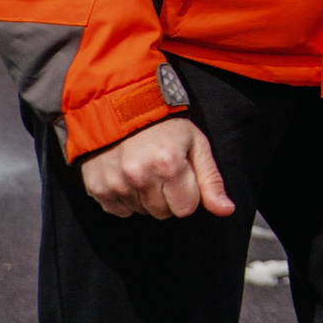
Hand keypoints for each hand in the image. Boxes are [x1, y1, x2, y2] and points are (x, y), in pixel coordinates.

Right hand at [81, 116, 232, 220]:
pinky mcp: (96, 187)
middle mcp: (139, 175)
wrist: (122, 109)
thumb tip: (226, 210)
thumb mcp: (196, 145)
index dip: (188, 193)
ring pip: (141, 211)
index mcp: (168, 164)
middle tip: (162, 171)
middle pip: (163, 213)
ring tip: (144, 169)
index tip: (182, 175)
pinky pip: (118, 211)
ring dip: (146, 196)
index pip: (186, 208)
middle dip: (167, 196)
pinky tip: (127, 175)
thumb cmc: (166, 127)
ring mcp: (115, 182)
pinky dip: (125, 198)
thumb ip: (211, 180)